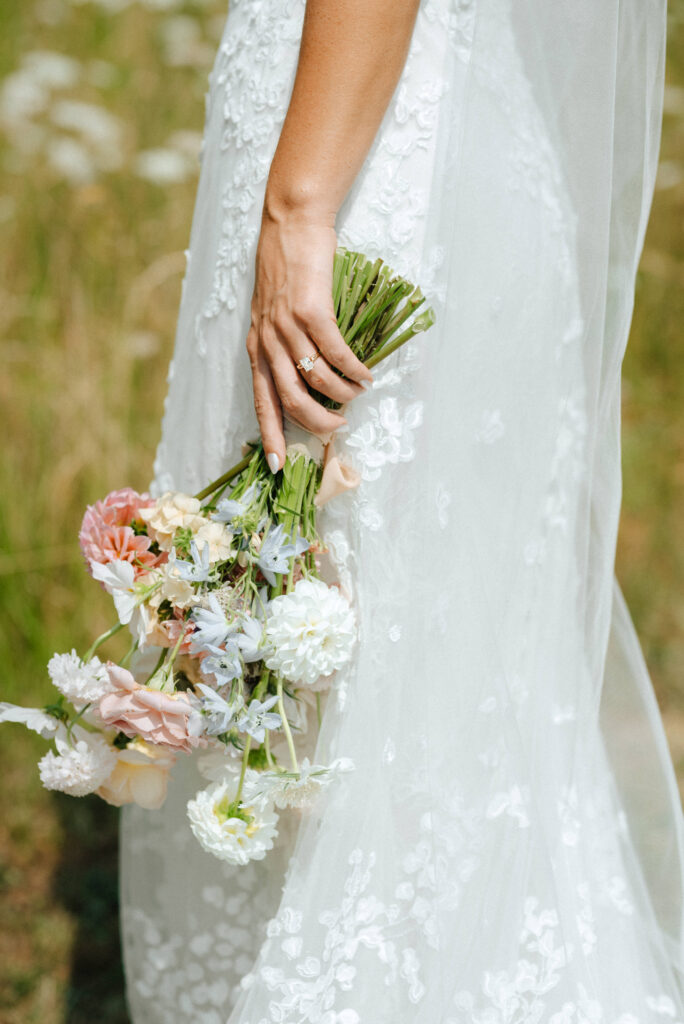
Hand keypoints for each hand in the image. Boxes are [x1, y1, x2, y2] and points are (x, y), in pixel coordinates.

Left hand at [245, 199, 372, 472]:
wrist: (290, 223)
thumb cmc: (286, 269)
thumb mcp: (272, 312)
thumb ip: (282, 345)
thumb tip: (308, 380)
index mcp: (256, 346)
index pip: (261, 400)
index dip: (269, 434)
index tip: (277, 466)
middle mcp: (267, 341)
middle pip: (290, 399)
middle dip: (316, 423)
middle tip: (337, 430)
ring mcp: (287, 326)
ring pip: (315, 379)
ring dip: (341, 394)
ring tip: (357, 395)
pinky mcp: (311, 310)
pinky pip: (335, 353)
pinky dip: (353, 369)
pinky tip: (365, 374)